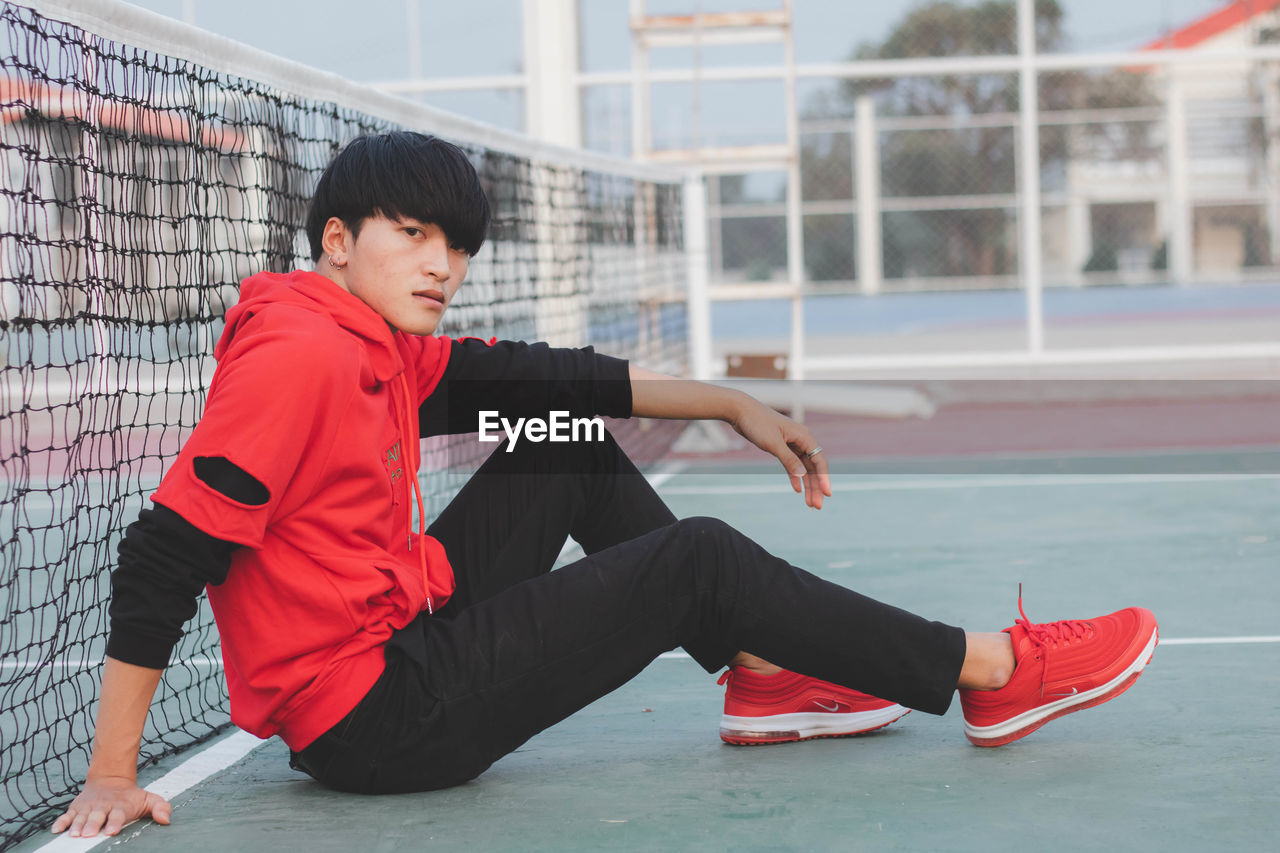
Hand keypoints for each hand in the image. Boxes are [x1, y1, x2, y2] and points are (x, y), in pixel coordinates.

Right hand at [50, 775, 170, 837]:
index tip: (111, 830)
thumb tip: (166, 819)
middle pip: (97, 817)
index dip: (115, 822)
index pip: (118, 815)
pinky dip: (61, 822)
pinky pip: (66, 815)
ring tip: (74, 834)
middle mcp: (102, 807)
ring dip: (76, 825)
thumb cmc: (131, 797)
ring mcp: (88, 808)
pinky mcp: (76, 808)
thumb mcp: (148, 799)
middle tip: (88, 834)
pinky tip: (56, 830)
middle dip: (92, 825)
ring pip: (80, 817)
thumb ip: (160, 807)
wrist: (110, 781)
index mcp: (120, 806)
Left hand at [729, 399, 831, 508]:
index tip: (827, 494)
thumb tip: (802, 476)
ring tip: (809, 503)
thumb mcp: (773, 443)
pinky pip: (792, 465)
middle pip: (813, 467)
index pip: (819, 461)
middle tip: (817, 506)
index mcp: (804, 437)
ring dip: (807, 485)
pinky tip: (797, 489)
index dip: (824, 479)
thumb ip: (788, 460)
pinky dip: (794, 477)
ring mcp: (791, 444)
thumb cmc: (757, 423)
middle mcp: (801, 440)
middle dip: (816, 487)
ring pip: (803, 468)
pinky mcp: (781, 447)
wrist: (740, 411)